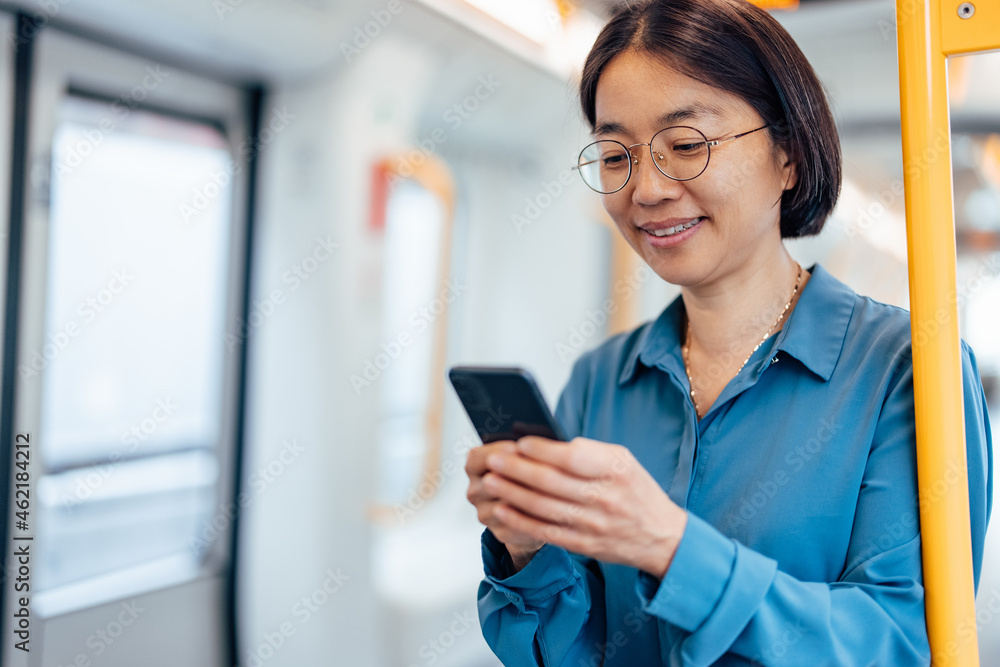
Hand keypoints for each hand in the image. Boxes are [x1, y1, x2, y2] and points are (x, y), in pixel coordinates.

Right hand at [465, 441, 546, 569]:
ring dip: (528, 497)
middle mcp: (475, 490)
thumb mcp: (520, 456)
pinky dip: (533, 517)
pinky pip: (516, 524)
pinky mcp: (499, 532)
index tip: (520, 448)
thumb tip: (539, 446)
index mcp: (474, 466)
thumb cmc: (524, 476)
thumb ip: (522, 450)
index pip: (478, 457)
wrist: (526, 510)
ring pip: (506, 504)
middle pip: (492, 481)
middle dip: (518, 475)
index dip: (499, 451)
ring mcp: (484, 513)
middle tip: (542, 469)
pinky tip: (548, 509)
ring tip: (550, 489)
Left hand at [477, 436, 687, 578]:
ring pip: (542, 507)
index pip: (572, 457)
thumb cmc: (636, 491)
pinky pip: (545, 532)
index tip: (519, 442)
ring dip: (511, 493)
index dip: (542, 450)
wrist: (661, 537)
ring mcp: (592, 525)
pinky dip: (520, 520)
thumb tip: (545, 443)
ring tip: (489, 480)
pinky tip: (501, 509)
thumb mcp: (623, 462)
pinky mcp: (583, 545)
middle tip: (492, 458)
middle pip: (550, 482)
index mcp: (615, 471)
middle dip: (516, 469)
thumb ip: (589, 451)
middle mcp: (604, 498)